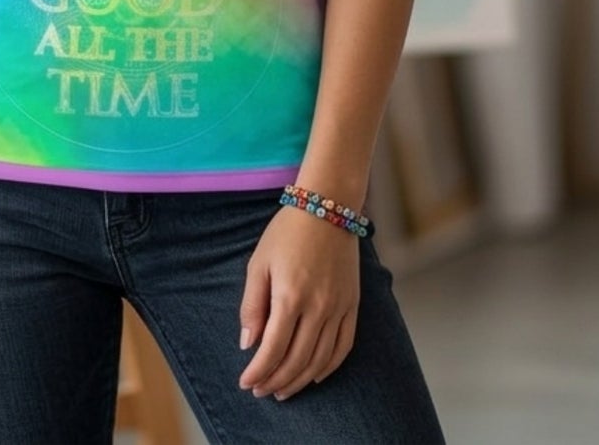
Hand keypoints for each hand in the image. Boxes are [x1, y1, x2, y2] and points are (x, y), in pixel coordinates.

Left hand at [237, 205, 359, 400]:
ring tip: (283, 390)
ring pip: (320, 360)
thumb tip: (248, 344)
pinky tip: (315, 375)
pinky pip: (344, 347)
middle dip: (276, 381)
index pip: (272, 350)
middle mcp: (318, 307)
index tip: (246, 382)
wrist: (327, 207)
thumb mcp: (259, 263)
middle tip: (261, 391)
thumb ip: (252, 305)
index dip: (258, 372)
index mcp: (290, 296)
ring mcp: (339, 308)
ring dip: (300, 380)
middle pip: (297, 361)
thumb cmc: (287, 232)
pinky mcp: (353, 305)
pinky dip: (329, 367)